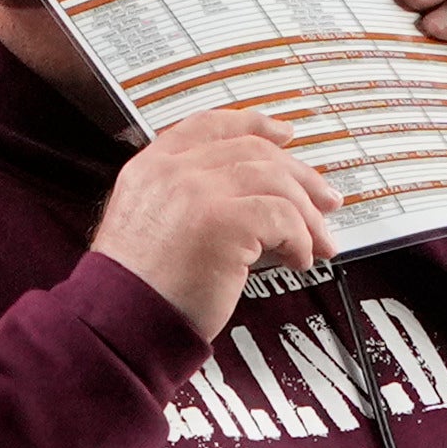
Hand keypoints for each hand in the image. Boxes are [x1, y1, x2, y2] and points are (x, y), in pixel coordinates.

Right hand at [92, 112, 337, 341]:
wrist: (121, 322)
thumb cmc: (139, 290)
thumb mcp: (152, 225)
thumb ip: (190, 201)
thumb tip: (257, 204)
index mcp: (153, 167)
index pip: (212, 126)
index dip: (254, 124)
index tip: (284, 134)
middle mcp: (174, 171)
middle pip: (254, 151)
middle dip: (300, 176)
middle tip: (325, 201)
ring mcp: (198, 192)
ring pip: (276, 182)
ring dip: (307, 216)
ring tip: (318, 243)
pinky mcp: (225, 221)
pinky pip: (284, 217)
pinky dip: (301, 240)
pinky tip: (299, 260)